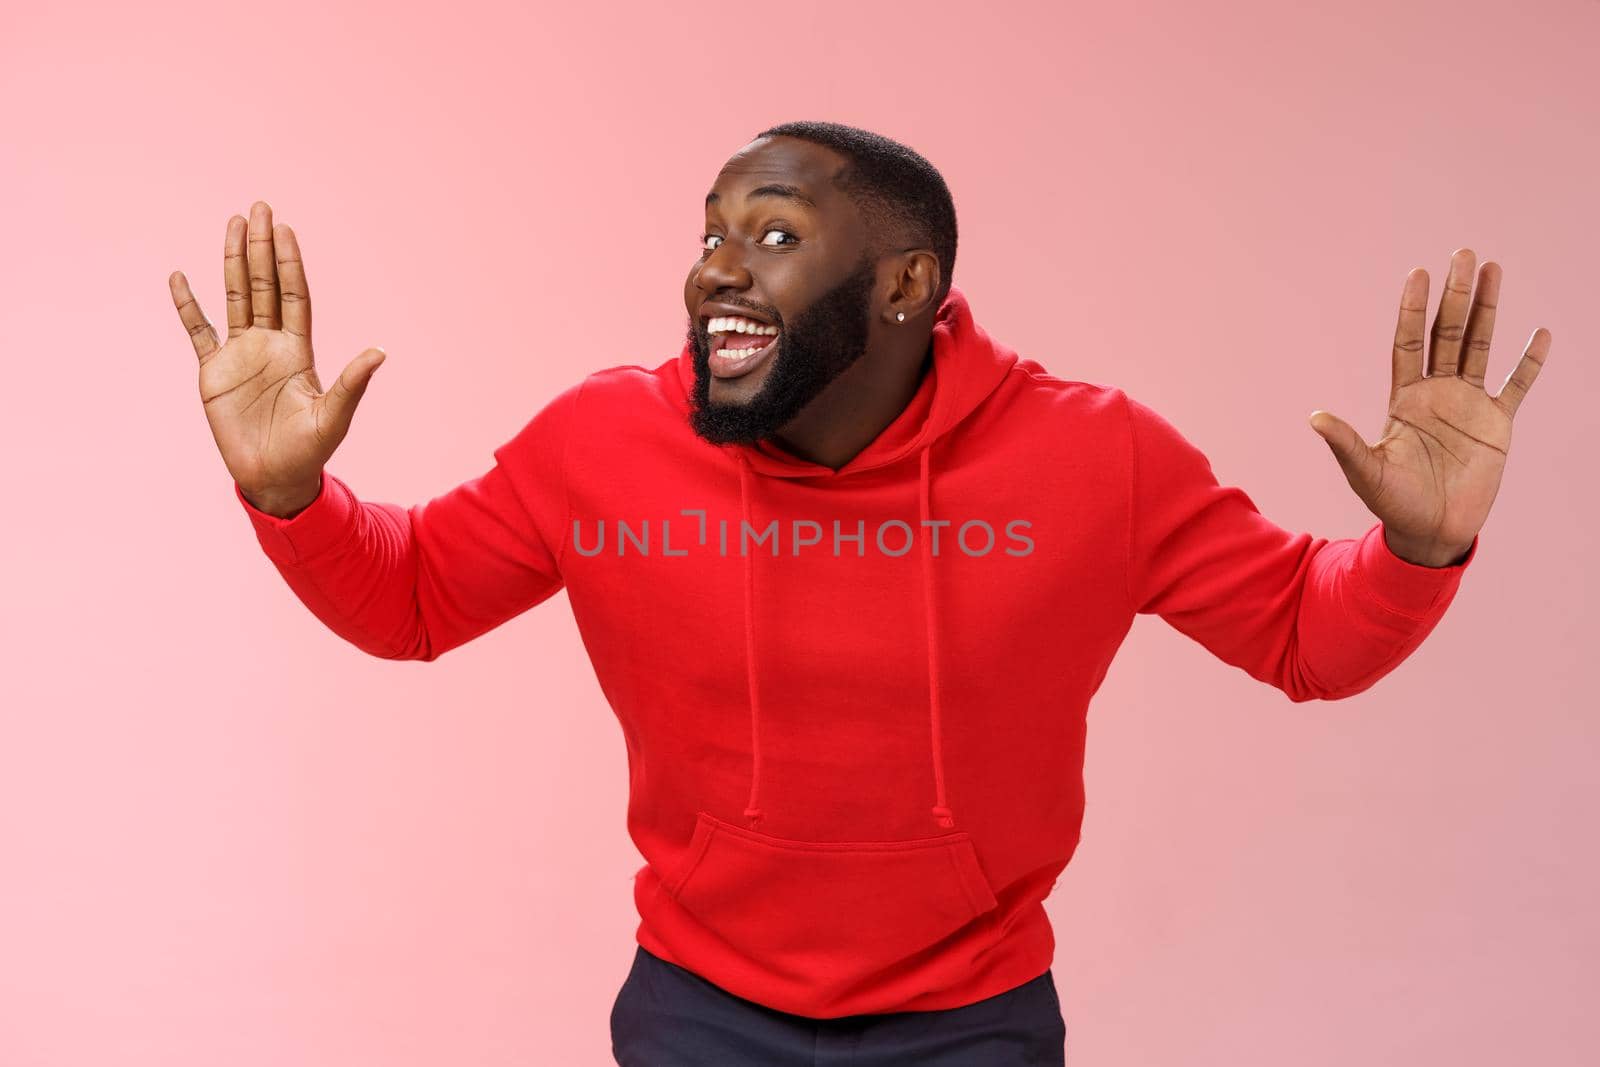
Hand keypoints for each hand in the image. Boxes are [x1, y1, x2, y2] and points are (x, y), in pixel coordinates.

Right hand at [169, 201, 384, 514]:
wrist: (274, 477)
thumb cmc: (309, 451)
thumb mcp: (334, 416)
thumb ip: (352, 384)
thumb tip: (379, 352)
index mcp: (299, 350)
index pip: (295, 295)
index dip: (290, 262)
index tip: (285, 229)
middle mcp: (270, 344)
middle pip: (265, 285)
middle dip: (262, 248)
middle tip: (259, 207)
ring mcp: (241, 354)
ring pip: (236, 297)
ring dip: (233, 262)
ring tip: (232, 224)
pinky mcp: (213, 371)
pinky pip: (197, 330)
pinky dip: (187, 305)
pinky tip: (181, 277)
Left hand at [1308, 248, 1550, 566]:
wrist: (1431, 532)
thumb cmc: (1392, 503)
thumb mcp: (1366, 471)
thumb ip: (1346, 442)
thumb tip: (1314, 418)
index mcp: (1404, 398)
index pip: (1409, 342)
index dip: (1413, 308)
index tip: (1419, 272)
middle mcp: (1436, 392)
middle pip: (1447, 333)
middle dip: (1455, 295)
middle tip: (1463, 253)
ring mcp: (1468, 405)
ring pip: (1479, 346)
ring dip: (1486, 310)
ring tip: (1492, 269)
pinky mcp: (1496, 424)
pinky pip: (1515, 386)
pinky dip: (1529, 363)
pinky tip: (1539, 334)